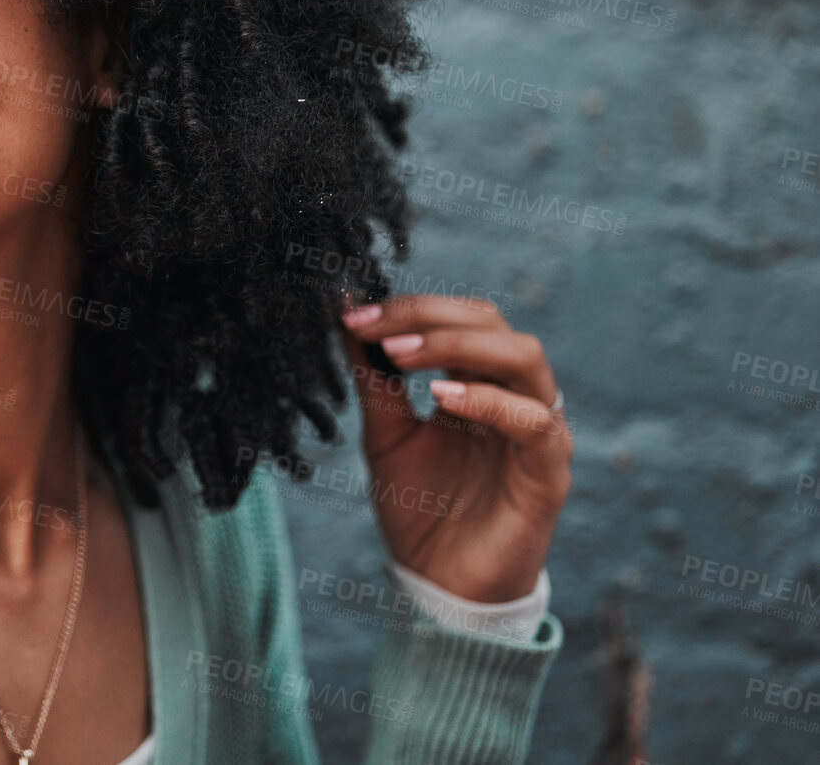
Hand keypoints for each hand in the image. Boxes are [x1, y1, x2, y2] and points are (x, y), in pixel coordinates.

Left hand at [339, 294, 571, 602]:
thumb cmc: (420, 509)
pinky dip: (490, 401)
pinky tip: (442, 398)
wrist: (438, 586)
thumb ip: (373, 377)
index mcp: (480, 382)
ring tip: (400, 355)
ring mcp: (538, 433)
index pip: (462, 317)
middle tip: (375, 328)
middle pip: (493, 324)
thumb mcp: (385, 434)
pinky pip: (536, 423)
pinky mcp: (549, 474)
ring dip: (459, 345)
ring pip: (524, 358)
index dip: (410, 308)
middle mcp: (515, 397)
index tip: (353, 313)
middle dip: (429, 317)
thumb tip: (345, 312)